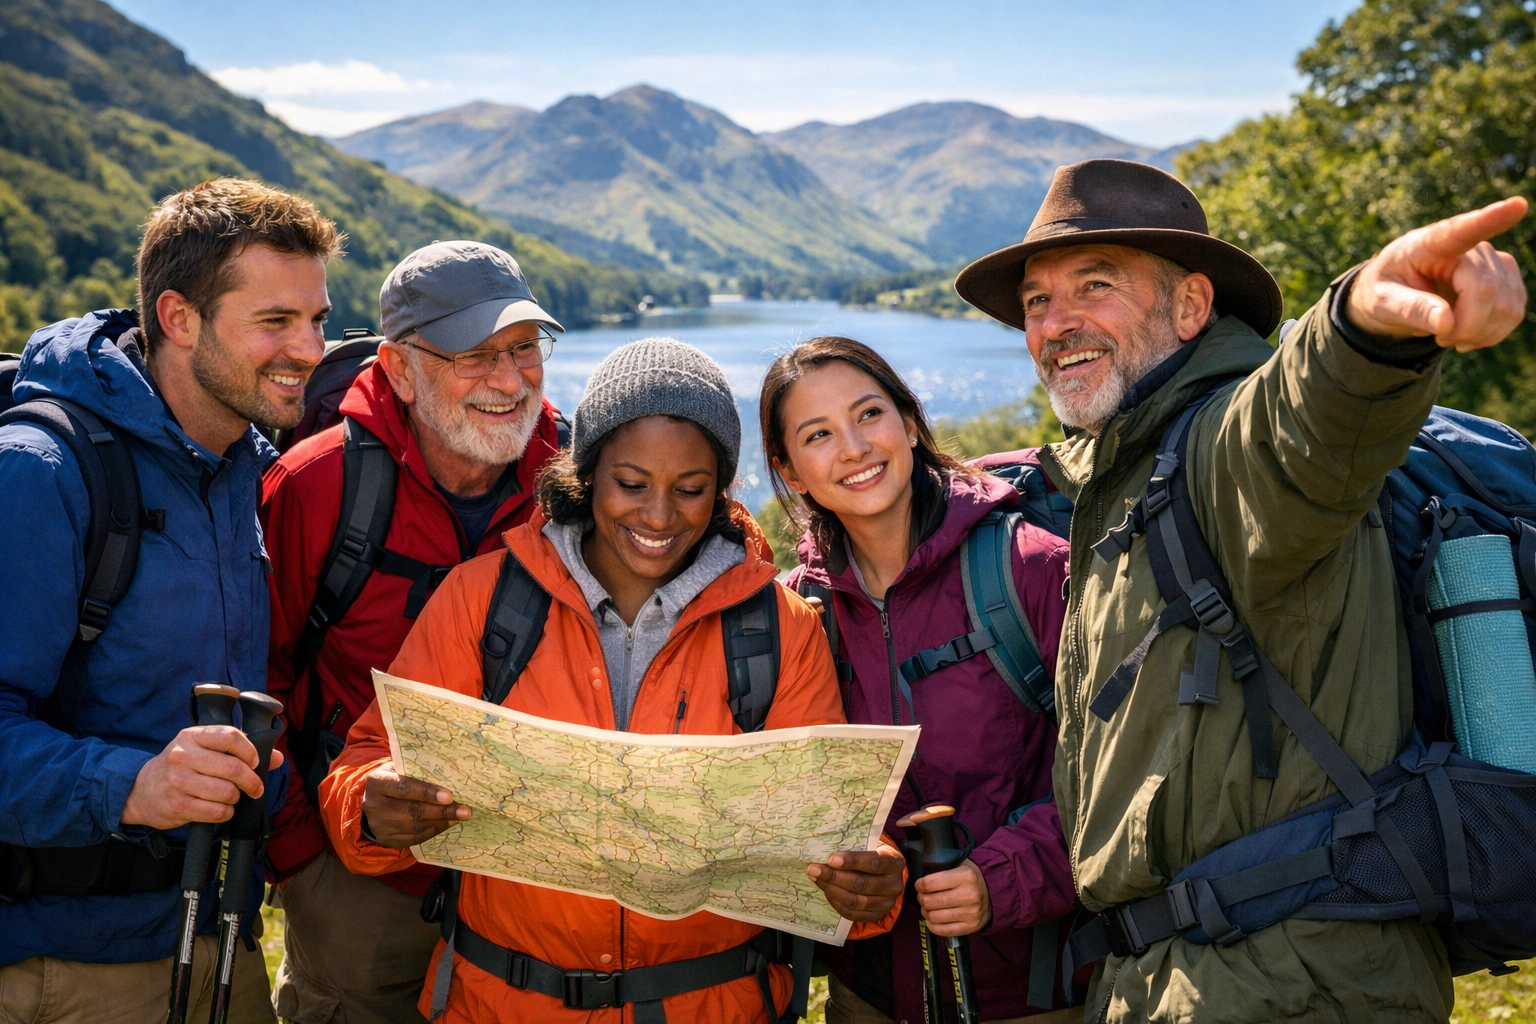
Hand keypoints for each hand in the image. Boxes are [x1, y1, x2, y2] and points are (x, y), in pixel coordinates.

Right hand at [120, 725, 282, 829]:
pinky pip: (217, 812)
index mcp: (192, 736)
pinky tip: (221, 809)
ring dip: (236, 798)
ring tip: (231, 797)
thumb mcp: (201, 750)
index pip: (231, 737)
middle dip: (251, 781)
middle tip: (255, 788)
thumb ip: (239, 751)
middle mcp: (183, 756)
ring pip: (227, 792)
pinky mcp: (178, 805)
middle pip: (233, 767)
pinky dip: (226, 813)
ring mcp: (179, 781)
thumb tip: (276, 757)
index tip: (256, 762)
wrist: (139, 790)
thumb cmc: (179, 767)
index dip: (250, 751)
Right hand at [360, 768, 468, 848]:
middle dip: (441, 811)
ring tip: (459, 816)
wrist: (374, 800)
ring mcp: (379, 825)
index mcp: (377, 782)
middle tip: (465, 810)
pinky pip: (414, 839)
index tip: (449, 796)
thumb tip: (451, 776)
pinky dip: (433, 831)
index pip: (404, 788)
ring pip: (414, 827)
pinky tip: (447, 824)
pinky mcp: (386, 839)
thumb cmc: (395, 778)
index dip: (427, 792)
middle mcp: (374, 805)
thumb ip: (418, 772)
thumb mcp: (400, 769)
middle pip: (411, 811)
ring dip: (441, 822)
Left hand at [808, 843, 904, 922]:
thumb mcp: (872, 846)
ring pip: (854, 900)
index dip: (852, 861)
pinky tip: (826, 890)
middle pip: (861, 884)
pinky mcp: (876, 916)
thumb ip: (855, 847)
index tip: (831, 859)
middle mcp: (894, 885)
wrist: (886, 875)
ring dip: (831, 889)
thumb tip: (825, 848)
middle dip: (834, 876)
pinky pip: (851, 913)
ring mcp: (886, 903)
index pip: (874, 863)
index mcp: (895, 863)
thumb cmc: (873, 854)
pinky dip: (835, 902)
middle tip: (814, 869)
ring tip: (816, 878)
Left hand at [914, 858, 991, 936]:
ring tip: (928, 907)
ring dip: (926, 912)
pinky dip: (933, 926)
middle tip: (923, 896)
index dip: (920, 885)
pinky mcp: (971, 927)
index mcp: (965, 876)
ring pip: (934, 917)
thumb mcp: (959, 865)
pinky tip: (932, 919)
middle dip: (921, 899)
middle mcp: (969, 895)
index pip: (930, 883)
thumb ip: (941, 869)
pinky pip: (943, 930)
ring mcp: (971, 913)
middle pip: (930, 901)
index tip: (920, 885)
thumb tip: (920, 880)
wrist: (993, 892)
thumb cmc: (970, 878)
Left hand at [1346, 196, 1527, 351]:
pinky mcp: (1506, 278)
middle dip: (1465, 327)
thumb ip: (1411, 309)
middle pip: (1486, 290)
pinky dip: (1492, 333)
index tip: (1517, 205)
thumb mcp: (1382, 302)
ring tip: (1449, 335)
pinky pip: (1514, 313)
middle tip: (1439, 337)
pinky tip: (1468, 334)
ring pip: (1506, 306)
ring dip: (1479, 333)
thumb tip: (1446, 322)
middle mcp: (1470, 247)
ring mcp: (1494, 261)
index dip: (1491, 219)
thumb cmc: (1385, 291)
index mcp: (1431, 244)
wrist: (1396, 294)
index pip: (1463, 231)